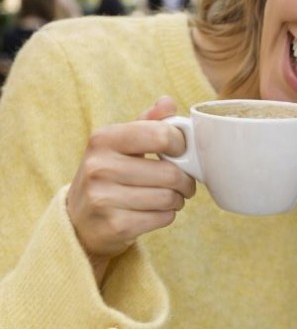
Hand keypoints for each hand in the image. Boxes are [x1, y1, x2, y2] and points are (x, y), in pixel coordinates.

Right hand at [67, 96, 195, 283]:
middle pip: (170, 173)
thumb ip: (146, 123)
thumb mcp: (119, 144)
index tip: (180, 152)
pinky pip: (163, 218)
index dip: (180, 145)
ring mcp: (104, 198)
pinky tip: (154, 212)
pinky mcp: (115, 226)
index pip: (160, 135)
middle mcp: (99, 167)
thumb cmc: (108, 177)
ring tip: (168, 197)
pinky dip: (167, 216)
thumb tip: (168, 102)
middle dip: (185, 180)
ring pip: (169, 198)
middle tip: (183, 183)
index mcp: (103, 139)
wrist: (80, 222)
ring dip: (177, 199)